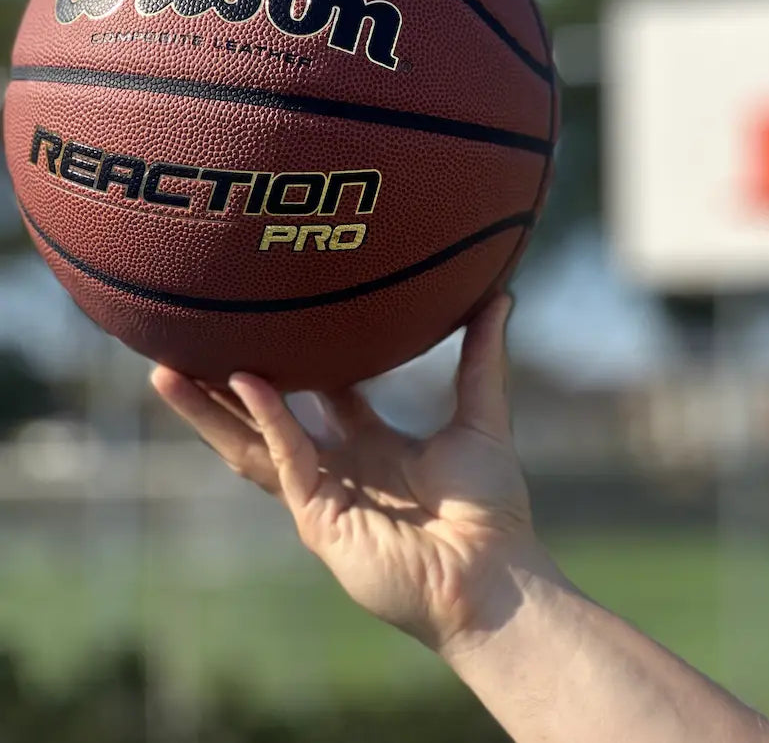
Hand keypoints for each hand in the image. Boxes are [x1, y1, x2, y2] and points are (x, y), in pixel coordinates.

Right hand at [151, 294, 547, 653]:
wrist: (493, 574)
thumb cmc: (492, 508)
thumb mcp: (482, 417)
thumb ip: (481, 358)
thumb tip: (501, 294)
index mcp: (373, 447)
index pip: (325, 395)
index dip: (302, 358)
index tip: (279, 312)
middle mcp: (340, 468)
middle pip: (268, 419)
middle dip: (227, 384)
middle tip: (196, 339)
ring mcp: (322, 494)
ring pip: (251, 443)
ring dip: (210, 409)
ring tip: (167, 369)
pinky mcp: (316, 518)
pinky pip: (283, 459)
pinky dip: (266, 419)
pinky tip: (245, 380)